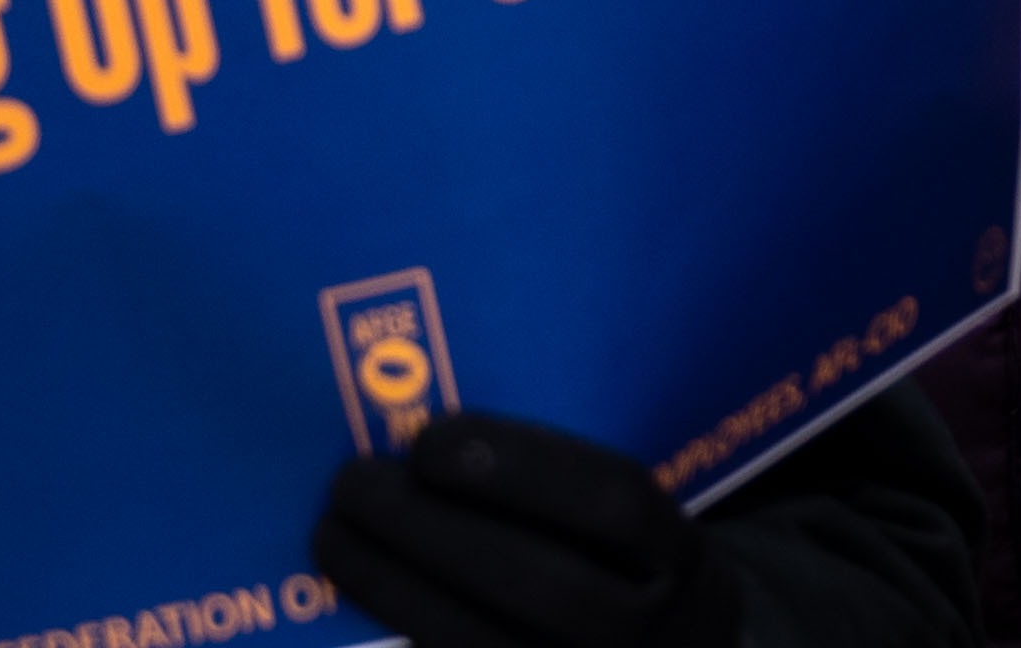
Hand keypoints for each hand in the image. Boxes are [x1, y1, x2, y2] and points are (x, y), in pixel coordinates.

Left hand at [319, 413, 734, 647]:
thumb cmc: (627, 563)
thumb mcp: (636, 523)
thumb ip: (569, 476)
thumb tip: (437, 397)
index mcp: (687, 562)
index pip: (616, 506)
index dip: (523, 468)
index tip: (430, 438)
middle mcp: (656, 638)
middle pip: (544, 587)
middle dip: (434, 531)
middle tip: (353, 480)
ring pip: (484, 646)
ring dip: (395, 589)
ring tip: (334, 535)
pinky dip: (403, 635)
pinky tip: (353, 597)